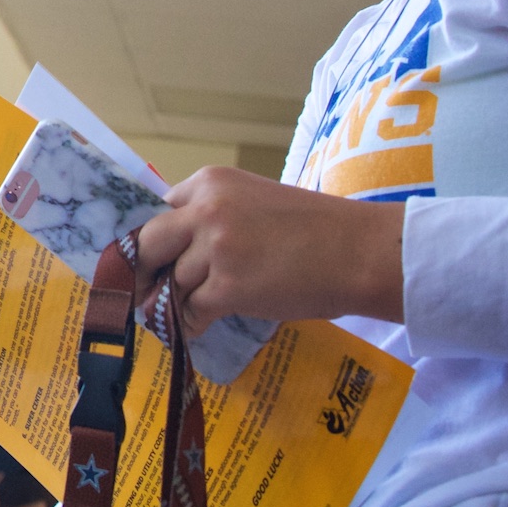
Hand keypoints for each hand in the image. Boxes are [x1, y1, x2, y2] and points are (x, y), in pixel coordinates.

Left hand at [134, 166, 404, 333]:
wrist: (359, 252)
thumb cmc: (318, 229)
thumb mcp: (257, 200)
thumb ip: (216, 215)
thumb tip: (178, 249)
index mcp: (211, 182)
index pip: (160, 209)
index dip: (159, 240)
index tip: (157, 259)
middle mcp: (206, 209)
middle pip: (149, 244)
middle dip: (148, 270)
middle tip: (152, 289)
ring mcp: (215, 248)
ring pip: (173, 282)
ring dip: (181, 300)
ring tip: (200, 308)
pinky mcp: (227, 287)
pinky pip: (190, 311)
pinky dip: (193, 322)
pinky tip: (203, 324)